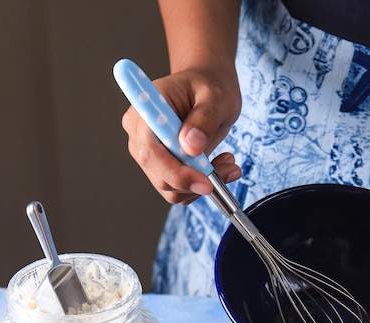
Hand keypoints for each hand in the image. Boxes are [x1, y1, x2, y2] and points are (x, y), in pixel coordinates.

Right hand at [121, 66, 241, 204]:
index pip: (150, 152)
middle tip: (228, 167)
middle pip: (160, 176)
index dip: (176, 172)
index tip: (205, 181)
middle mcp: (141, 136)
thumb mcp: (215, 96)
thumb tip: (190, 146)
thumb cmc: (208, 85)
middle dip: (196, 180)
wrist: (208, 89)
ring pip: (172, 188)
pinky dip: (202, 185)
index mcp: (146, 111)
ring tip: (227, 162)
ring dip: (203, 183)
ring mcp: (150, 154)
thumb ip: (204, 119)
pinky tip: (219, 166)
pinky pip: (180, 190)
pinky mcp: (163, 168)